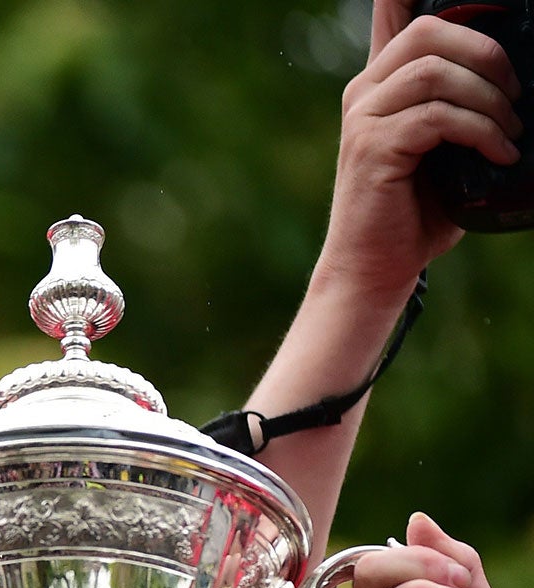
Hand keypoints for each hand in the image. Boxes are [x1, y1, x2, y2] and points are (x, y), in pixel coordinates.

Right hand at [319, 1, 521, 304]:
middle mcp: (365, 93)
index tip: (472, 1)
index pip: (392, 11)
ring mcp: (363, 119)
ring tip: (511, 133)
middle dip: (487, 52)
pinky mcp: (372, 148)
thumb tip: (519, 80)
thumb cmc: (415, 211)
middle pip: (429, 30)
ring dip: (490, 100)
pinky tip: (499, 155)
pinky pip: (439, 117)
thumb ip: (461, 105)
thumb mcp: (443, 145)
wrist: (375, 267)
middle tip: (514, 93)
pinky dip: (481, 133)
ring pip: (437, 72)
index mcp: (381, 84)